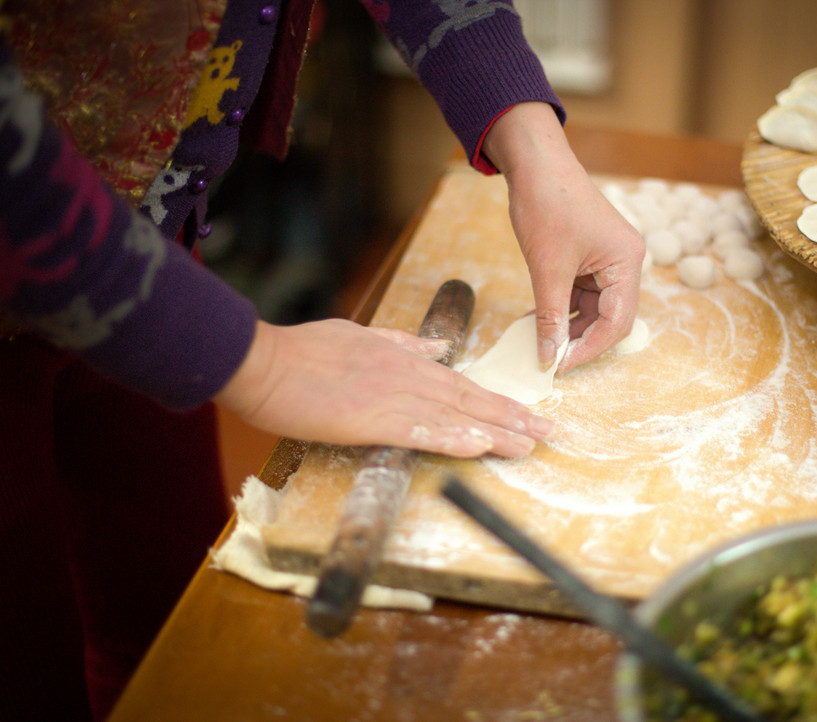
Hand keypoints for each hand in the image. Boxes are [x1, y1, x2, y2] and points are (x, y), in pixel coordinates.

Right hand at [215, 319, 553, 456]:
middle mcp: (408, 376)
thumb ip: (401, 342)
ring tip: (529, 445)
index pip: (463, 385)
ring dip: (494, 432)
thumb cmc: (304, 351)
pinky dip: (451, 438)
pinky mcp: (371, 418)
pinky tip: (478, 447)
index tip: (527, 414)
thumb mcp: (360, 335)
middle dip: (512, 418)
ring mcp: (393, 396)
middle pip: (470, 401)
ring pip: (454, 416)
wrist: (264, 361)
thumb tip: (436, 347)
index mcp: (405, 360)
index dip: (498, 402)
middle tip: (548, 433)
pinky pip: (420, 431)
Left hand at [481, 103, 644, 370]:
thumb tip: (549, 357)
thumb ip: (551, 316)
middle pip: (609, 318)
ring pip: (593, 309)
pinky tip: (538, 320)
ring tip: (539, 341)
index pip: (617, 321)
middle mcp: (625, 263)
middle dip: (580, 340)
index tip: (561, 366)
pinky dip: (561, 308)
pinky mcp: (590, 258)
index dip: (589, 348)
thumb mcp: (547, 268)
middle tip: (551, 360)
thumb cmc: (547, 205)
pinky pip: (580, 293)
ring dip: (567, 326)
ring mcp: (607, 260)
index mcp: (627, 262)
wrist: (535, 164)